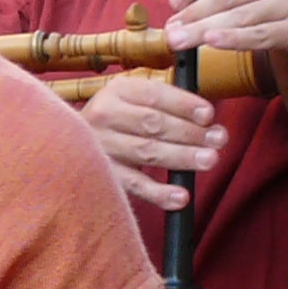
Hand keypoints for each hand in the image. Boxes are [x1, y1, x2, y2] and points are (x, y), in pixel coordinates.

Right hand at [81, 70, 226, 211]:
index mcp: (117, 91)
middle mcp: (104, 115)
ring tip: (209, 160)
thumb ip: (167, 103)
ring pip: (146, 152)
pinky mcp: (101, 175)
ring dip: (181, 157)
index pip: (154, 95)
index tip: (209, 115)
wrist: (69, 145)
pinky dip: (158, 193)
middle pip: (153, 123)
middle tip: (218, 140)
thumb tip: (208, 119)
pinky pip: (133, 185)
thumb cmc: (119, 122)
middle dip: (190, 132)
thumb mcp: (135, 100)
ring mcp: (100, 146)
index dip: (184, 104)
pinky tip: (180, 197)